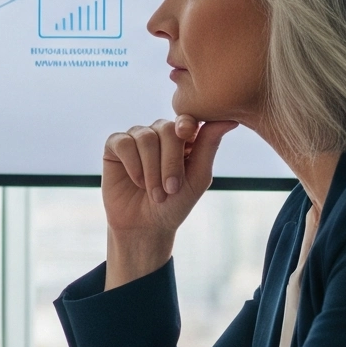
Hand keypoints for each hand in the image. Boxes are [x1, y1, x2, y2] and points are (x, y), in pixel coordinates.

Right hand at [101, 118, 234, 287]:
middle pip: (166, 128)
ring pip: (145, 138)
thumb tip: (230, 120)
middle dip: (170, 161)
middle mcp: (159, 132)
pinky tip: (137, 181)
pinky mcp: (116, 145)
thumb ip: (209, 146)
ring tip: (155, 193)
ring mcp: (136, 137)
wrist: (146, 226)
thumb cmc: (176, 204)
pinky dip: (133, 164)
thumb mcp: (198, 177)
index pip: (186, 120)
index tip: (187, 135)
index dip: (186, 126)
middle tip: (171, 189)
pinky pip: (124, 143)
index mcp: (182, 137)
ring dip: (152, 169)